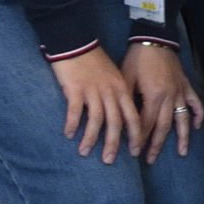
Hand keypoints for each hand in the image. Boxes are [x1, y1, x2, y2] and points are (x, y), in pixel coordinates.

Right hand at [52, 45, 138, 160]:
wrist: (77, 43)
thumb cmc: (95, 62)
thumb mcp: (114, 77)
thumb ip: (117, 95)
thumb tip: (119, 118)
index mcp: (122, 89)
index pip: (133, 116)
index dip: (135, 135)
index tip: (135, 152)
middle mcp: (111, 92)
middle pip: (116, 122)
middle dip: (113, 143)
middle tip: (108, 161)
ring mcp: (93, 91)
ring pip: (96, 120)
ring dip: (90, 138)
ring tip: (84, 152)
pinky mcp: (76, 89)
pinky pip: (75, 112)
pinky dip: (72, 125)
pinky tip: (68, 135)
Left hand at [122, 38, 198, 156]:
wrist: (155, 38)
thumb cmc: (137, 58)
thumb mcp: (126, 78)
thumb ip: (127, 100)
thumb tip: (121, 121)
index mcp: (153, 96)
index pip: (145, 124)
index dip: (139, 139)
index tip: (133, 152)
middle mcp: (169, 97)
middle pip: (163, 126)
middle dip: (156, 144)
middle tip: (150, 159)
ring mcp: (180, 92)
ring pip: (182, 119)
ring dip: (181, 137)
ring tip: (181, 152)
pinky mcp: (186, 86)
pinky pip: (194, 103)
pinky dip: (197, 115)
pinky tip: (197, 127)